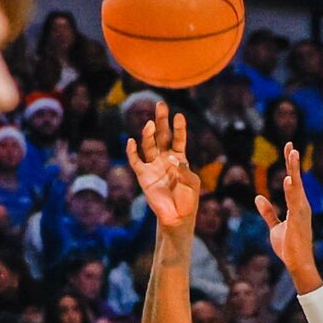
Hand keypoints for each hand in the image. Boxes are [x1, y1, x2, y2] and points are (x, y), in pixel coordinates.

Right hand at [125, 103, 199, 230]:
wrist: (177, 218)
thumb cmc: (188, 200)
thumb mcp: (192, 183)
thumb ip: (185, 170)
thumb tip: (173, 160)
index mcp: (179, 158)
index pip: (178, 138)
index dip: (178, 127)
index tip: (179, 116)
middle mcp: (165, 158)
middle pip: (162, 135)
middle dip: (161, 121)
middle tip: (160, 105)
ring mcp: (153, 166)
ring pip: (148, 145)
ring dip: (148, 134)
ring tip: (149, 124)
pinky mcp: (143, 176)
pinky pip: (136, 161)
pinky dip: (132, 152)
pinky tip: (131, 141)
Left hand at [254, 143, 316, 290]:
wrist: (297, 263)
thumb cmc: (289, 247)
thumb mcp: (275, 227)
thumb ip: (268, 212)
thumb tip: (258, 197)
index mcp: (297, 205)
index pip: (293, 181)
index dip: (290, 165)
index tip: (289, 149)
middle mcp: (302, 205)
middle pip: (296, 179)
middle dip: (292, 162)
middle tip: (290, 144)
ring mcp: (301, 211)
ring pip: (297, 186)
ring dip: (294, 170)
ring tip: (292, 153)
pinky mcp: (298, 220)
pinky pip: (295, 202)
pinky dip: (292, 190)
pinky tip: (289, 179)